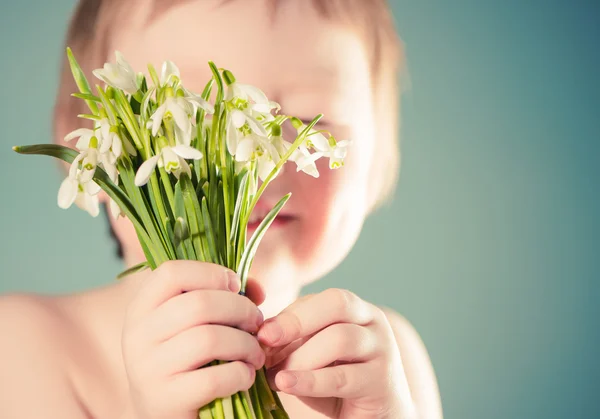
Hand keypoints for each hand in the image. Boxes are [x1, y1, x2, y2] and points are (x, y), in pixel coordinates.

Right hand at [120, 261, 265, 418]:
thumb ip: (221, 297)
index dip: (211, 273)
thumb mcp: (193, 325)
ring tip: (255, 353)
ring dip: (245, 344)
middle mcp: (138, 335)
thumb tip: (256, 289)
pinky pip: (215, 378)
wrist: (164, 416)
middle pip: (200, 303)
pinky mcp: (165, 400)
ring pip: (210, 339)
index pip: (171, 272)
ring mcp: (148, 369)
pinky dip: (241, 374)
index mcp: (142, 309)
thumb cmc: (187, 361)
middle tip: (256, 322)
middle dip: (241, 309)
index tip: (235, 286)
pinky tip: (245, 376)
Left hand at [257, 288, 416, 418]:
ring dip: (300, 357)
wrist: (377, 417)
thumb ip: (294, 340)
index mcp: (357, 310)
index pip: (320, 299)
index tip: (260, 335)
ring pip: (340, 339)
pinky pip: (341, 377)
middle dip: (296, 321)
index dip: (288, 315)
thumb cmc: (339, 382)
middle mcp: (374, 323)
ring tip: (277, 375)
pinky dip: (309, 380)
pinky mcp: (381, 382)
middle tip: (264, 340)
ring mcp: (383, 350)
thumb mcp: (314, 354)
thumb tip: (260, 334)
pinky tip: (286, 384)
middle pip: (337, 303)